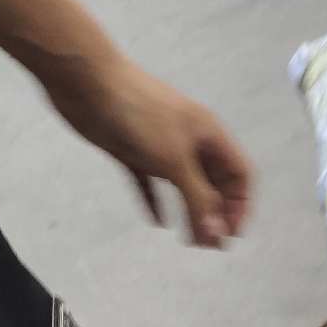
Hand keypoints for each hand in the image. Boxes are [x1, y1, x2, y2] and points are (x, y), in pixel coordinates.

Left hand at [46, 56, 251, 245]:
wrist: (86, 81)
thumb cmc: (138, 114)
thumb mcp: (174, 161)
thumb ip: (197, 199)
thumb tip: (217, 236)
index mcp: (208, 136)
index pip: (239, 174)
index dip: (240, 205)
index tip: (229, 234)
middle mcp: (190, 141)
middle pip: (214, 183)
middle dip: (216, 215)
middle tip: (209, 246)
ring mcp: (161, 146)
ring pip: (185, 186)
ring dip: (190, 213)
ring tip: (191, 241)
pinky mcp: (133, 150)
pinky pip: (151, 182)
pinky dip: (156, 201)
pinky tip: (157, 222)